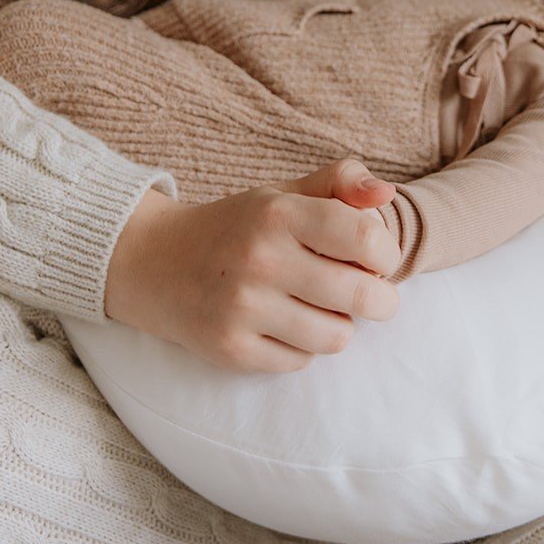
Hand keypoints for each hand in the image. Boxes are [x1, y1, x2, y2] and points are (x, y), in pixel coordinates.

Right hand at [104, 159, 401, 372]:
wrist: (155, 262)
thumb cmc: (239, 226)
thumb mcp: (284, 193)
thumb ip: (341, 182)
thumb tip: (386, 194)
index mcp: (279, 213)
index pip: (367, 238)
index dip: (387, 253)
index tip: (378, 258)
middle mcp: (261, 260)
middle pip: (363, 296)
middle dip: (380, 298)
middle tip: (370, 293)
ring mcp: (243, 309)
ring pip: (337, 337)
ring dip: (340, 324)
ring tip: (321, 306)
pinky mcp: (231, 350)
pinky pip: (302, 361)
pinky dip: (304, 346)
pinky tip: (285, 323)